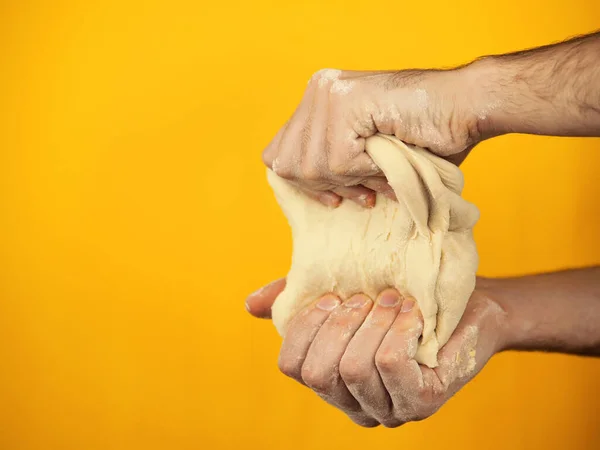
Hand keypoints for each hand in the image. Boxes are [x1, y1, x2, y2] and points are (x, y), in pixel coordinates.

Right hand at [246, 280, 506, 426]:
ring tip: (392, 299)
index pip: (293, 367)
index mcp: (332, 381)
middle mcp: (355, 403)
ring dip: (373, 322)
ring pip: (356, 368)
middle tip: (363, 296)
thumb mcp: (345, 293)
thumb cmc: (401, 296)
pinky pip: (392, 365)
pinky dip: (398, 329)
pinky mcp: (422, 401)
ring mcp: (389, 408)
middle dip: (340, 325)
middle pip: (320, 372)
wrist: (468, 303)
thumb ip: (299, 300)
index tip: (330, 296)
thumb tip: (250, 305)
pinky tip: (412, 313)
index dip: (305, 329)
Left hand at [262, 68, 480, 207]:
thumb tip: (301, 185)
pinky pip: (339, 160)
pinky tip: (386, 158)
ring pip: (312, 167)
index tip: (333, 197)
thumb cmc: (422, 136)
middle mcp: (318, 89)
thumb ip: (329, 162)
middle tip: (363, 188)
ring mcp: (329, 92)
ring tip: (379, 172)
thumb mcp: (361, 153)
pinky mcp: (346, 102)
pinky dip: (365, 171)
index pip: (278, 153)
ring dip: (352, 180)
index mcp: (317, 98)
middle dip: (326, 187)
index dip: (303, 183)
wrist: (465, 108)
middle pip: (286, 164)